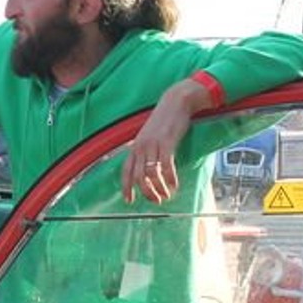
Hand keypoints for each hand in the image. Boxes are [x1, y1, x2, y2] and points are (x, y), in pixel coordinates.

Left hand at [120, 79, 204, 203]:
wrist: (176, 102)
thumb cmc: (165, 120)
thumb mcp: (150, 136)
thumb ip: (147, 151)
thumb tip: (149, 169)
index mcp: (135, 146)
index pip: (125, 171)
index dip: (126, 187)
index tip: (129, 200)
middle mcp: (141, 146)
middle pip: (138, 177)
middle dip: (146, 192)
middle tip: (156, 201)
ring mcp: (153, 144)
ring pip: (151, 173)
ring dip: (159, 188)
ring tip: (167, 195)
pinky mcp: (167, 142)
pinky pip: (165, 166)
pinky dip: (169, 179)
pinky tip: (175, 185)